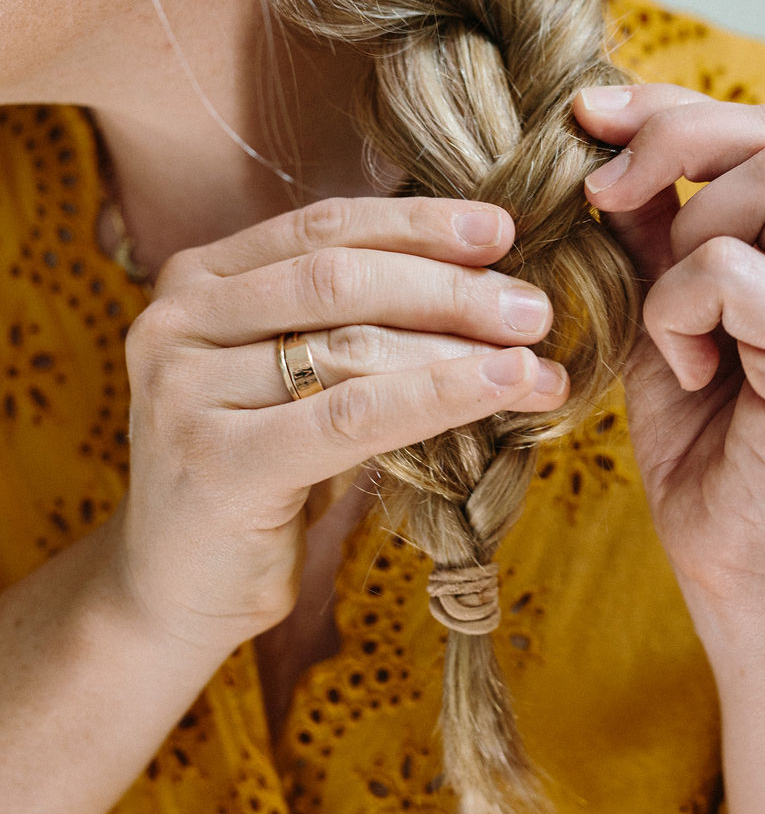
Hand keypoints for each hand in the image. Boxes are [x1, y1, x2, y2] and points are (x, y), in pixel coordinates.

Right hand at [114, 197, 567, 653]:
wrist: (177, 589)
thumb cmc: (260, 474)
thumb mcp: (295, 379)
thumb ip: (352, 319)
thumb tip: (489, 279)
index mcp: (197, 279)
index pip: (323, 226)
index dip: (418, 224)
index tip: (503, 230)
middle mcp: (177, 320)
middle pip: (340, 278)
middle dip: (451, 288)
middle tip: (533, 310)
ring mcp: (184, 390)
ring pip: (352, 347)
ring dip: (461, 351)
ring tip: (538, 365)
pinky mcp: (215, 461)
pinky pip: (352, 416)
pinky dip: (439, 397)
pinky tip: (502, 390)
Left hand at [573, 84, 764, 617]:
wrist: (731, 556)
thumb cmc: (699, 433)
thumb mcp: (662, 304)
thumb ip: (654, 225)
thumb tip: (604, 135)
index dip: (677, 106)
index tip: (589, 116)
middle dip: (670, 141)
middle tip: (599, 191)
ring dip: (685, 238)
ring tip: (671, 320)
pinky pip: (732, 273)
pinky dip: (679, 311)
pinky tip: (687, 370)